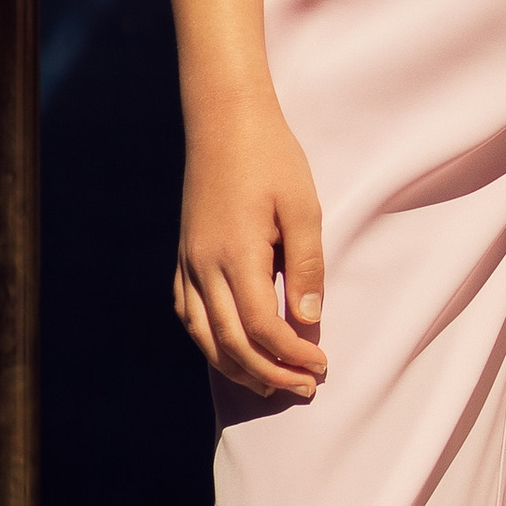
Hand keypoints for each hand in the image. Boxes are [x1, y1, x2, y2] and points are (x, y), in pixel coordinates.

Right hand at [173, 98, 328, 399]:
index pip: (262, 328)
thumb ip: (306, 266)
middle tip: (305, 387)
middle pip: (230, 342)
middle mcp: (203, 265)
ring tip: (269, 384)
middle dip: (269, 372)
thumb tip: (308, 320)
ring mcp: (188, 261)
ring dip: (236, 366)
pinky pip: (187, 312)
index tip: (322, 366)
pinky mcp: (183, 254)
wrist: (223, 118)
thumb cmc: (271, 158)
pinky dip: (208, 340)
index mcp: (236, 255)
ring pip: (203, 334)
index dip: (292, 356)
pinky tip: (228, 349)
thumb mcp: (302, 207)